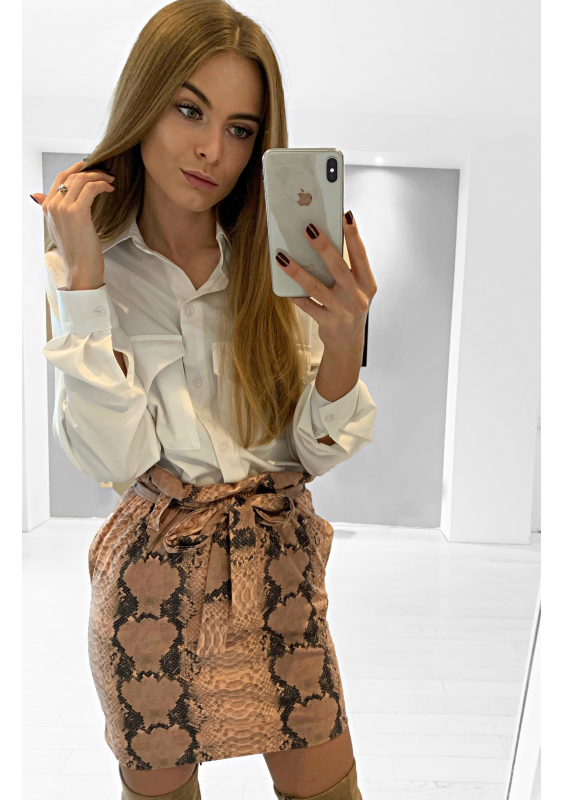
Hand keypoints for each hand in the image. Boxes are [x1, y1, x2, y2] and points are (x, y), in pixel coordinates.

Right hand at [30, 161, 115, 289]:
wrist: (80, 267)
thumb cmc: (76, 250)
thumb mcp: (58, 227)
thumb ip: (49, 208)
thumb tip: (36, 195)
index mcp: (47, 207)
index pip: (60, 178)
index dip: (76, 169)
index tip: (90, 166)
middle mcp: (52, 205)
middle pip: (72, 176)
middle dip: (92, 172)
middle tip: (106, 174)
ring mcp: (63, 208)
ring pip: (82, 180)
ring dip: (99, 177)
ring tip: (110, 182)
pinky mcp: (77, 212)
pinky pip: (90, 188)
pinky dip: (102, 185)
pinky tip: (110, 189)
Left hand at [275, 211, 376, 353]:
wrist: (348, 343)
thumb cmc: (350, 307)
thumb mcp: (356, 289)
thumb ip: (347, 269)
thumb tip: (322, 241)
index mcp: (367, 284)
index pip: (361, 255)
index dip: (353, 235)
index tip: (345, 215)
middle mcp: (358, 297)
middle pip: (339, 268)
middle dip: (324, 248)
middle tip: (309, 229)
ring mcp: (343, 311)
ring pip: (318, 287)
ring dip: (298, 271)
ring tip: (282, 257)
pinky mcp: (329, 323)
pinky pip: (307, 306)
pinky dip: (295, 295)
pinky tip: (284, 286)